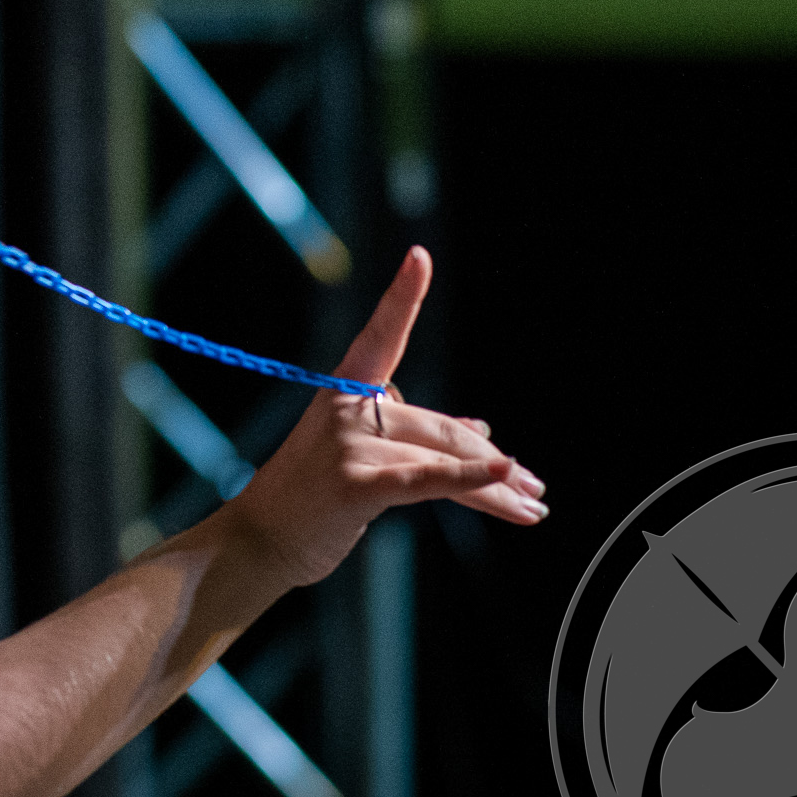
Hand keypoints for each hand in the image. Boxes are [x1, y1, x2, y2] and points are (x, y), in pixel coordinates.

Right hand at [211, 249, 546, 593]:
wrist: (262, 539)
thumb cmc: (311, 495)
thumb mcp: (362, 454)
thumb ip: (419, 437)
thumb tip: (482, 432)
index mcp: (345, 389)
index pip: (382, 335)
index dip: (402, 295)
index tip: (420, 257)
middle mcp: (348, 408)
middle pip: (442, 426)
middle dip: (494, 460)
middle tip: (534, 486)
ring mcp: (349, 444)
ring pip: (444, 458)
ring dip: (498, 487)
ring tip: (532, 505)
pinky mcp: (356, 485)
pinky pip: (427, 480)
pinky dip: (471, 480)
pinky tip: (505, 475)